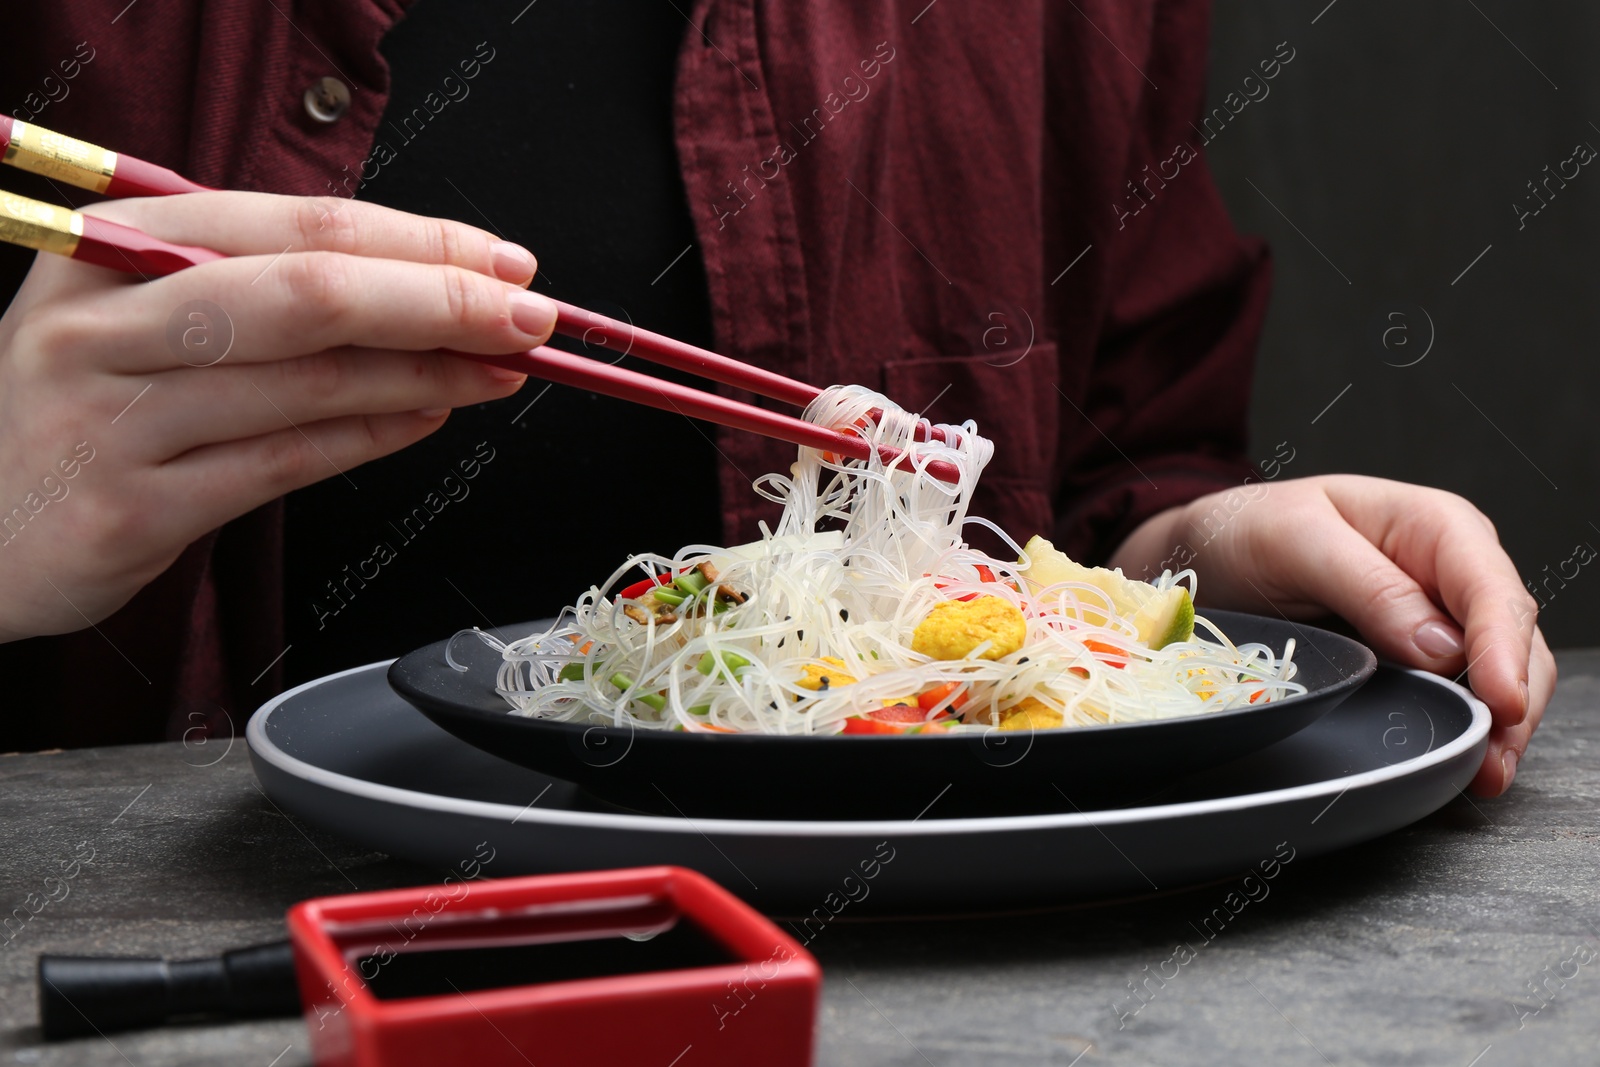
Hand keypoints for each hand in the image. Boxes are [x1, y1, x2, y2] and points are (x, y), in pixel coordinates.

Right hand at [0, 191, 554, 642]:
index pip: (295, 225)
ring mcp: (112, 417)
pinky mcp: (133, 508)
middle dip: (437, 301)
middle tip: (526, 317)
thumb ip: (254, 285)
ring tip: (499, 370)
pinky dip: (369, 438)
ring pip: (305, 382)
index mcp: (112, 249)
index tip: (501, 262)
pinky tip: (428, 420)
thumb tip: (419, 282)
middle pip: (306, 294)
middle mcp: (104, 323)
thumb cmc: (85, 405)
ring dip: (425, 374)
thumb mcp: (140, 316)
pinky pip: (282, 463)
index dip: (416, 241)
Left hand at [1112, 474, 1553, 795]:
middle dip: (1513, 702)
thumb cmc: (1249, 530)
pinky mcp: (1415, 659)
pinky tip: (1461, 760)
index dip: (1503, 650)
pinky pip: (1459, 695)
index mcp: (1435, 526)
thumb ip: (1368, 585)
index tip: (1502, 702)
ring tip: (1485, 774)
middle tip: (1492, 763)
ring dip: (1499, 727)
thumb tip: (1440, 646)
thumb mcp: (1294, 540)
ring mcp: (1437, 619)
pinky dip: (1466, 728)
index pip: (1490, 590)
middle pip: (1511, 641)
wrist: (1209, 552)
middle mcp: (1450, 573)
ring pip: (1499, 675)